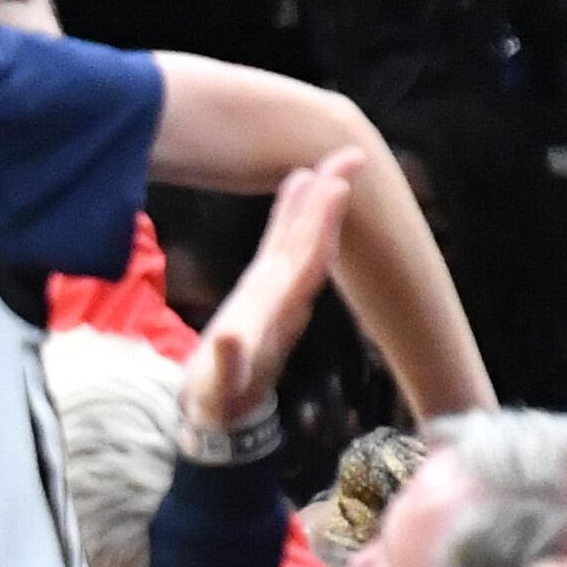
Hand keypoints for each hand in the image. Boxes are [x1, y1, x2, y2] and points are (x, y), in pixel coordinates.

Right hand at [174, 150, 358, 431]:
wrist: (221, 411)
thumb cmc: (217, 397)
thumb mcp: (218, 386)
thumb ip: (226, 364)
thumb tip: (228, 340)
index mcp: (279, 310)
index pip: (307, 261)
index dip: (321, 226)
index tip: (336, 188)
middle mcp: (285, 293)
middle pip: (313, 240)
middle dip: (331, 199)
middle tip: (350, 155)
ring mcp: (276, 288)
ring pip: (300, 236)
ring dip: (315, 199)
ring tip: (324, 158)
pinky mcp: (261, 287)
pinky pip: (279, 240)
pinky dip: (288, 212)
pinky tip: (294, 184)